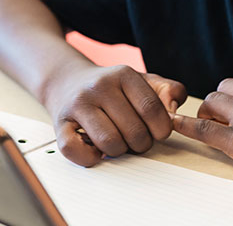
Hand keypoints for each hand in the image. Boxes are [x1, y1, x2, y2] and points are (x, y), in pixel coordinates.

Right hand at [44, 64, 187, 166]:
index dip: (161, 128)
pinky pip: (75, 150)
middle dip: (142, 143)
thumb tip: (173, 110)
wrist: (70, 81)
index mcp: (124, 74)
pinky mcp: (60, 124)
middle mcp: (99, 86)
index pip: (151, 108)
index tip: (160, 133)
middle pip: (133, 130)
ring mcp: (78, 104)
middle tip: (139, 141)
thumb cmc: (113, 88)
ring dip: (119, 151)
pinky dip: (90, 157)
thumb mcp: (145, 81)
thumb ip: (168, 91)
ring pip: (109, 142)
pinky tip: (96, 149)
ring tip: (119, 143)